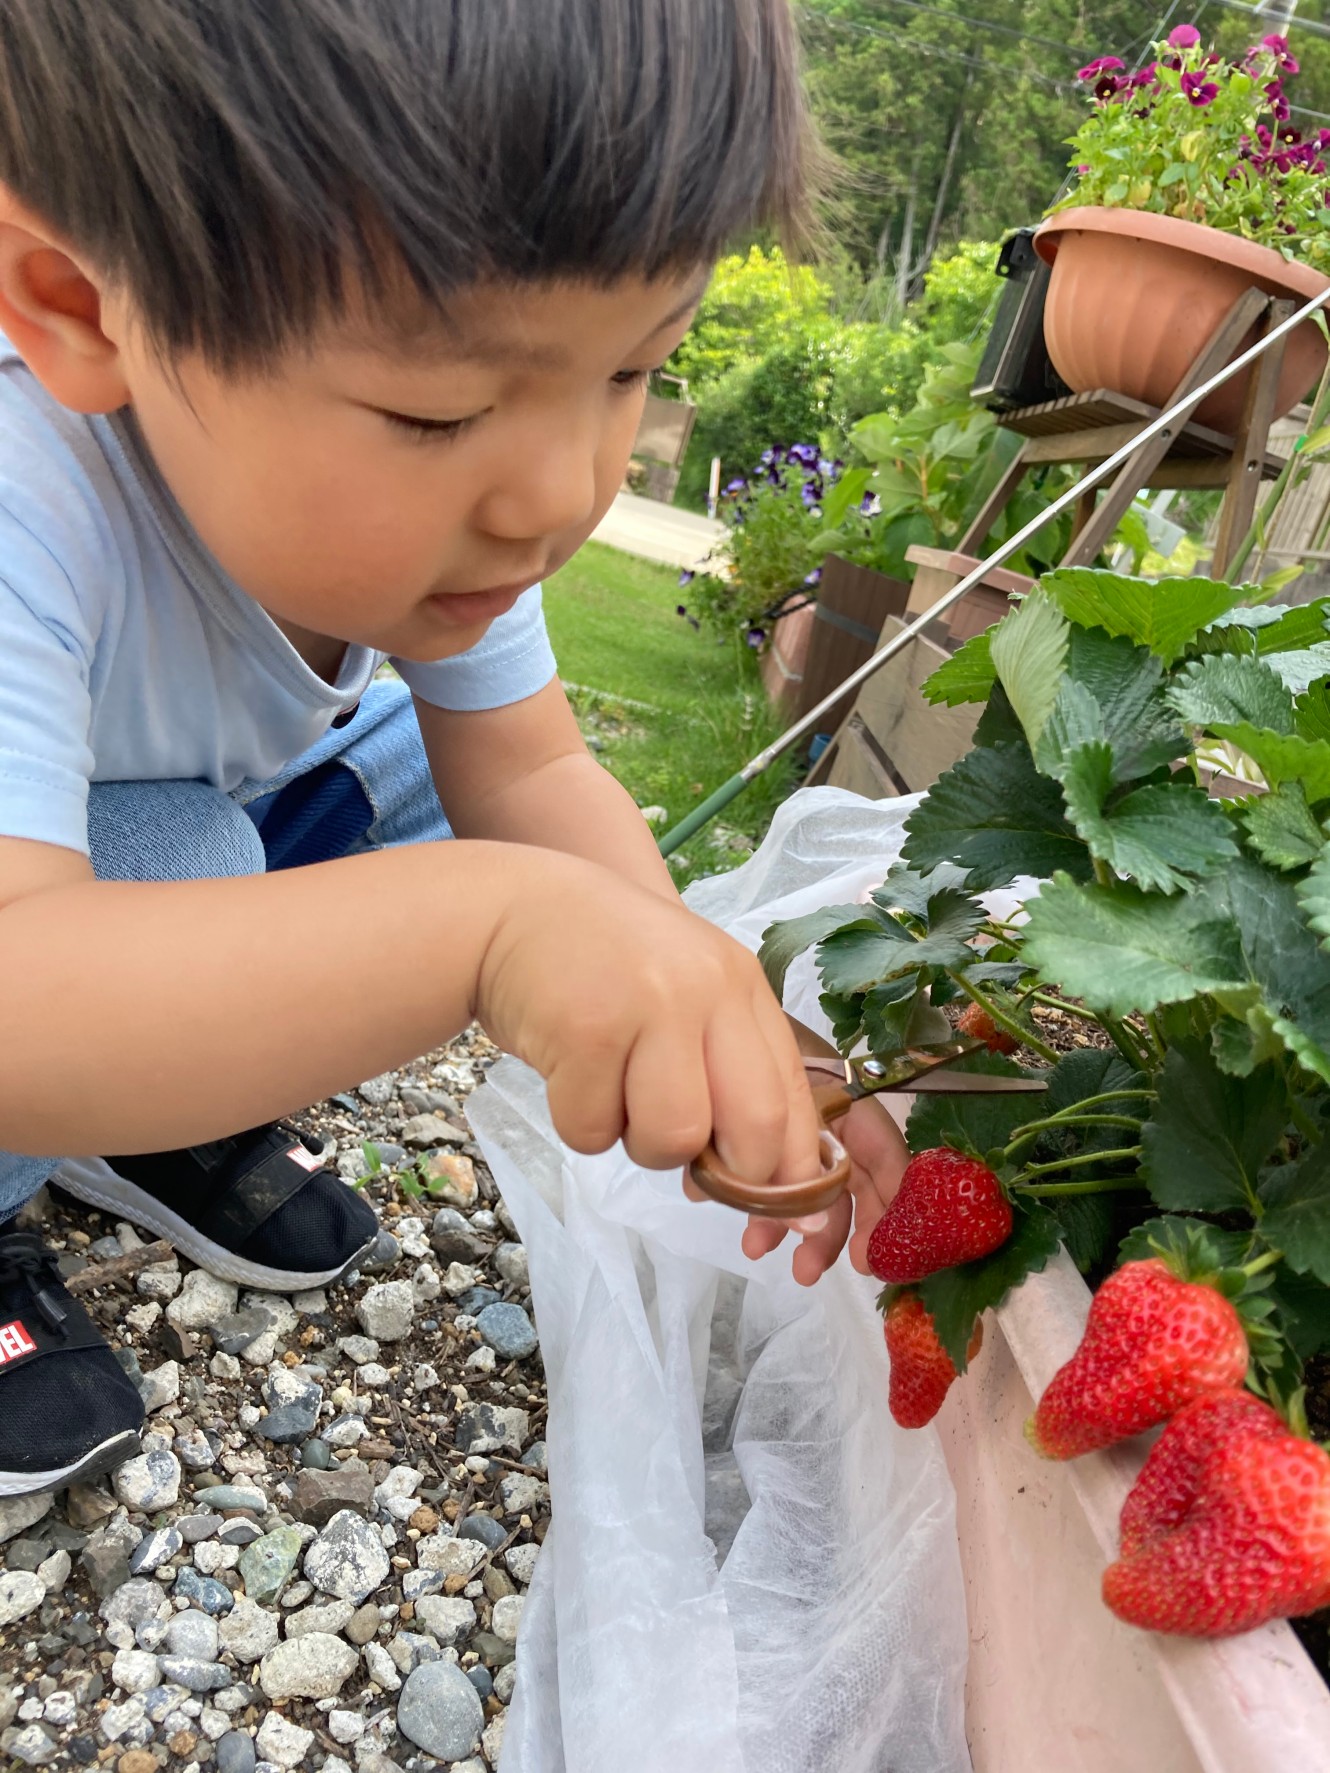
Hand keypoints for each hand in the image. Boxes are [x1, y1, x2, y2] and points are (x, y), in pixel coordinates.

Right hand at [476, 856, 825, 1196]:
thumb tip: (750, 1190)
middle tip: (685, 1160)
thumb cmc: (603, 967)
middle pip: (755, 1127)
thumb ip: (725, 1074)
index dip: (796, 1171)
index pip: (794, 1095)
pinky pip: (593, 1133)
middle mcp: (707, 989)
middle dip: (728, 1175)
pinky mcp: (587, 1032)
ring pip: (672, 1140)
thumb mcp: (684, 993)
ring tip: (614, 1092)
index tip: (793, 1220)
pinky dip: (578, 1123)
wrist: (511, 910)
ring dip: (638, 1144)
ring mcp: (649, 1006)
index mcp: (741, 984)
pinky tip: (570, 1071)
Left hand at [737, 1018, 909, 1285]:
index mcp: (842, 1092)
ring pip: (806, 1181)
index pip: (883, 1155)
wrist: (694, 992)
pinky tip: (720, 1207)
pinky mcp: (755, 1124)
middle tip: (806, 1272)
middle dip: (831, 1229)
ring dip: (789, 1220)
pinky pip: (767, 1169)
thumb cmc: (735, 1029)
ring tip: (754, 1250)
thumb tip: (764, 1214)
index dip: (886, 1209)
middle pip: (848, 1179)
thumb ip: (776, 1143)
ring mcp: (793, 1118)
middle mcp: (825, 1108)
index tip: (867, 1258)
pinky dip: (753, 1196)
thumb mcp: (767, 1084)